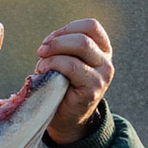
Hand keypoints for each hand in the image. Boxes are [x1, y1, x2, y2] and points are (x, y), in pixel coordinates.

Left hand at [34, 19, 114, 144]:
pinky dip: (53, 64)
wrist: (67, 121)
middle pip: (83, 36)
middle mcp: (106, 62)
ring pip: (80, 46)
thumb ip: (64, 48)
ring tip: (41, 66)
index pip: (91, 26)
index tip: (49, 40)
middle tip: (41, 51)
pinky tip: (43, 73)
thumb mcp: (66, 62)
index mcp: (101, 50)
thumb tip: (48, 41)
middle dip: (57, 41)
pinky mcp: (93, 88)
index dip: (67, 29)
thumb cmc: (62, 88)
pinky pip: (72, 66)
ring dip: (53, 53)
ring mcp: (102, 75)